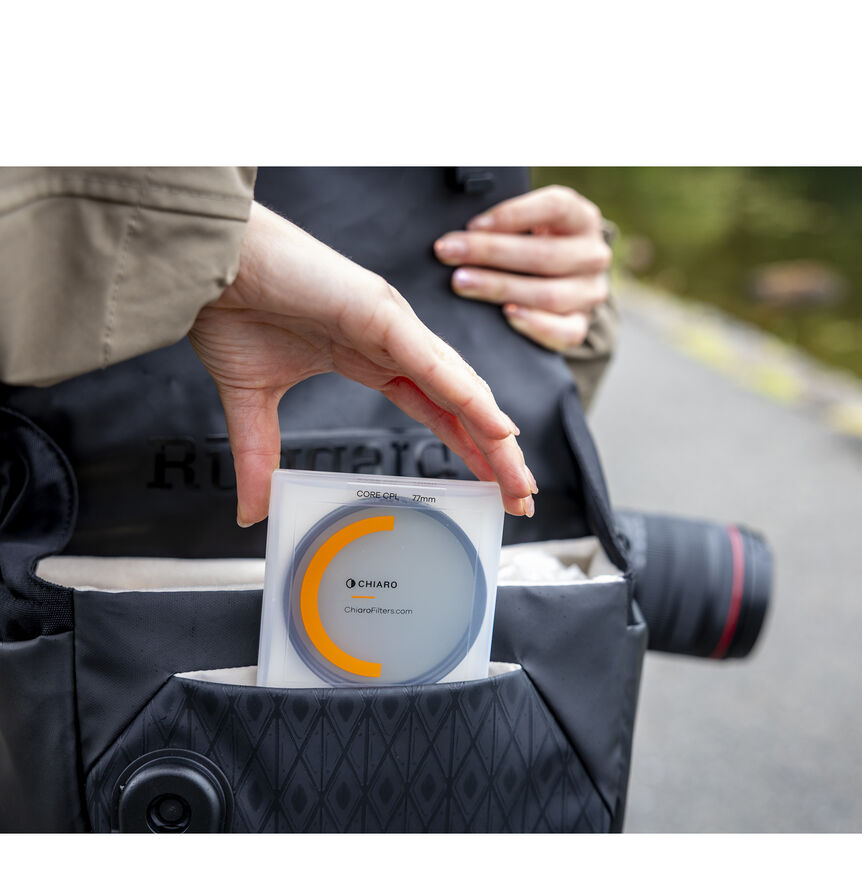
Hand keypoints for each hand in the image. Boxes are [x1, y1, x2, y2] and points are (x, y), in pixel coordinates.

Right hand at [189, 202, 536, 526]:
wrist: (204, 262)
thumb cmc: (230, 308)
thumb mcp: (252, 402)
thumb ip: (260, 458)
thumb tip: (252, 512)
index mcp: (373, 361)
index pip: (439, 414)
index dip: (469, 451)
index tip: (491, 488)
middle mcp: (395, 344)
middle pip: (462, 407)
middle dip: (495, 454)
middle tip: (520, 497)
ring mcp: (393, 327)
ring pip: (460, 388)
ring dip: (495, 436)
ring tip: (519, 478)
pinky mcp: (381, 313)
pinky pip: (436, 364)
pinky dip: (471, 397)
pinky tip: (499, 430)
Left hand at [434, 185, 611, 350]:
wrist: (562, 278)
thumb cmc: (535, 242)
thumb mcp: (530, 221)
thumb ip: (507, 221)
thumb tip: (463, 229)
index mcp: (582, 218)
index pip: (555, 207)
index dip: (513, 214)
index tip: (473, 224)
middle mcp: (593, 254)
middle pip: (545, 255)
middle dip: (491, 253)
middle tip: (450, 253)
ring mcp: (591, 292)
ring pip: (550, 294)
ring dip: (500, 288)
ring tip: (462, 283)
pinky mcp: (583, 323)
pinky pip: (564, 331)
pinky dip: (534, 324)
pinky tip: (507, 315)